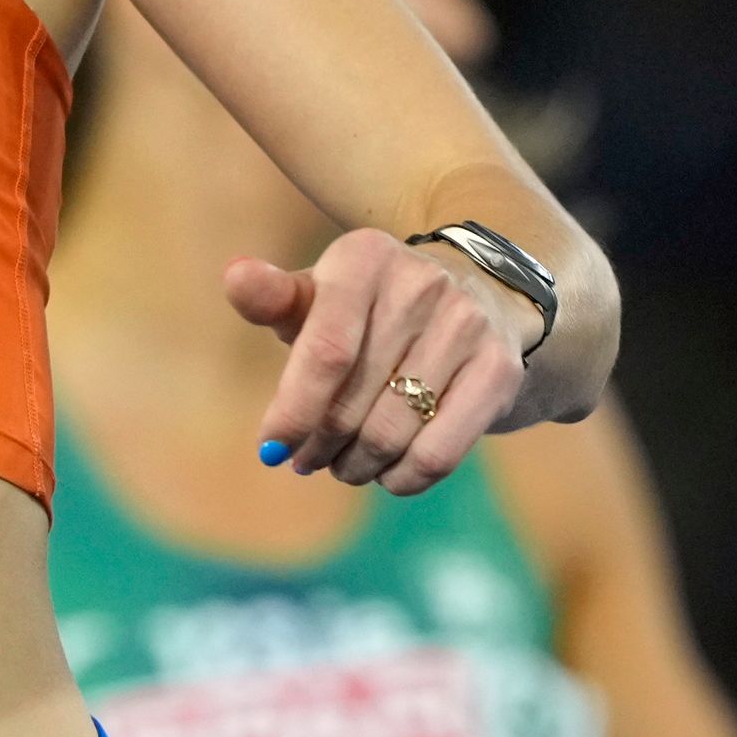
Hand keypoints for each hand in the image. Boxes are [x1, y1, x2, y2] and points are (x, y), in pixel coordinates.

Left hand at [227, 227, 533, 493]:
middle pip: (351, 401)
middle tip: (306, 458)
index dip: (293, 411)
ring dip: (356, 465)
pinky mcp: (499, 370)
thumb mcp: (320, 296)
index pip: (324, 351)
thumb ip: (273, 297)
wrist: (481, 296)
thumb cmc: (372, 310)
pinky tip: (388, 475)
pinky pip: (439, 453)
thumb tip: (236, 278)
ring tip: (343, 464)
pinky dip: (404, 478)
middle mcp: (421, 283)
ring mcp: (467, 325)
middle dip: (319, 443)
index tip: (271, 448)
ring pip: (391, 433)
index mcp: (364, 258)